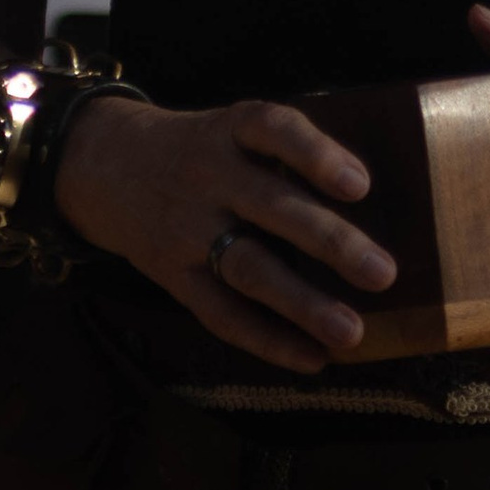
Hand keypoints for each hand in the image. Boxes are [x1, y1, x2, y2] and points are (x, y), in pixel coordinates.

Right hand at [53, 92, 396, 372]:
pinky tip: (311, 359)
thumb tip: (371, 198)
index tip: (360, 184)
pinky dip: (267, 339)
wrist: (105, 163)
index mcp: (228, 131)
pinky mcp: (174, 275)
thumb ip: (283, 156)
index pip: (273, 130)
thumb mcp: (230, 129)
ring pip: (248, 268)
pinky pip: (221, 313)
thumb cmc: (200, 149)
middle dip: (329, 242)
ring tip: (351, 332)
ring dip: (303, 304)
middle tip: (383, 273)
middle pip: (271, 207)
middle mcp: (208, 177)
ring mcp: (188, 229)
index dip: (315, 155)